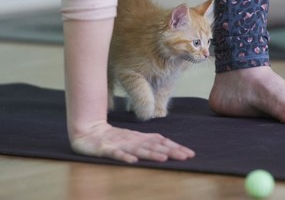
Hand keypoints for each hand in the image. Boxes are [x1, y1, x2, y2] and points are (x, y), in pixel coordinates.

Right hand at [70, 121, 194, 162]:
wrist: (88, 131)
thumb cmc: (113, 137)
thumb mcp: (133, 139)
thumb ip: (148, 142)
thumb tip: (168, 146)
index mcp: (140, 138)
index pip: (161, 142)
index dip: (175, 147)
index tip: (190, 154)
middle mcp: (133, 140)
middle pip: (154, 146)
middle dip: (171, 151)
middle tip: (186, 157)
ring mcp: (120, 144)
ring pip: (138, 149)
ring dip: (152, 154)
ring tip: (165, 159)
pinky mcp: (106, 149)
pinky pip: (116, 154)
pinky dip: (125, 157)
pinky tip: (133, 161)